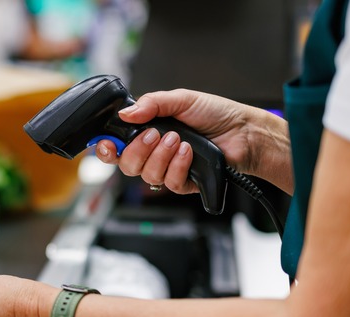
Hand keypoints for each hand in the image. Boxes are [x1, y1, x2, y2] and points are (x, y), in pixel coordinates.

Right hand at [94, 89, 290, 193]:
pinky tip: (189, 152)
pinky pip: (169, 183)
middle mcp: (154, 152)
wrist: (244, 132)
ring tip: (179, 140)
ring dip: (161, 156)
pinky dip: (178, 165)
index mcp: (147, 131)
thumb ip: (151, 103)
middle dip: (138, 150)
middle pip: (126, 164)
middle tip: (155, 134)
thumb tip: (125, 114)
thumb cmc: (216, 114)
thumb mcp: (181, 99)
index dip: (105, 149)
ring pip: (146, 175)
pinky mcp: (183, 183)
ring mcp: (167, 169)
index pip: (116, 146)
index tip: (107, 145)